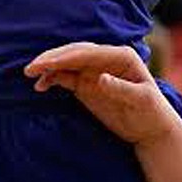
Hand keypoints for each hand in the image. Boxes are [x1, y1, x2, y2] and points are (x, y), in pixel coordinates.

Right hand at [25, 42, 174, 146]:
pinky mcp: (87, 85)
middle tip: (30, 68)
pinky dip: (52, 79)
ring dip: (49, 67)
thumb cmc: (152, 112)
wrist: (151, 128)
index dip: (65, 57)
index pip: (88, 53)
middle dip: (52, 58)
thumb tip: (100, 78)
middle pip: (74, 53)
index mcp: (121, 56)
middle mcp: (106, 59)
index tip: (46, 64)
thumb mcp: (142, 101)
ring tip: (30, 75)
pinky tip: (40, 85)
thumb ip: (121, 89)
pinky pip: (66, 77)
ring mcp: (95, 71)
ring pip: (67, 63)